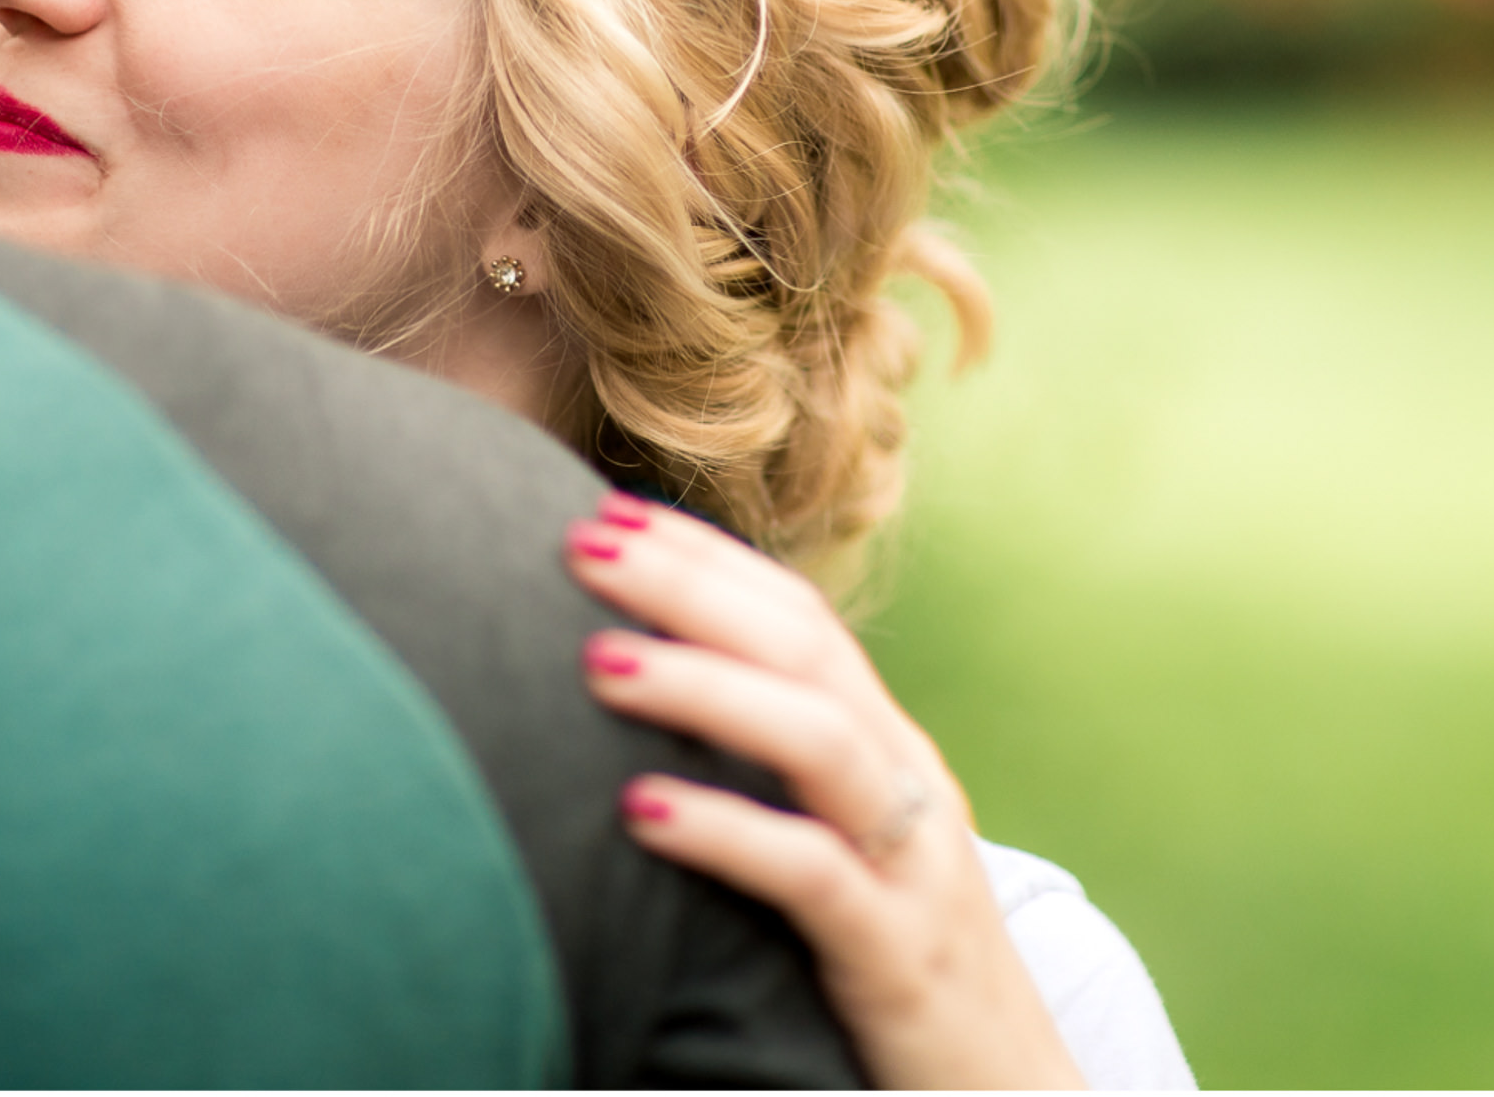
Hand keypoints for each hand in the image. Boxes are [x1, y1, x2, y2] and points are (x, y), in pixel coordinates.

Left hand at [565, 494, 1082, 1089]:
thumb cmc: (901, 981)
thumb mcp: (848, 861)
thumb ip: (778, 790)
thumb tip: (654, 721)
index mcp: (893, 757)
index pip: (804, 622)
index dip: (710, 559)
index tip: (608, 511)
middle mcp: (909, 791)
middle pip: (807, 652)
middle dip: (694, 586)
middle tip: (581, 541)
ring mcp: (912, 871)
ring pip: (819, 741)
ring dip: (705, 687)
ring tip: (598, 660)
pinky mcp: (897, 959)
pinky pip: (812, 876)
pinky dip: (727, 833)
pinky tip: (641, 813)